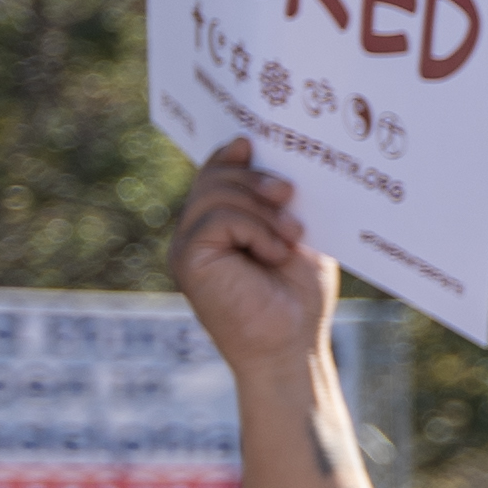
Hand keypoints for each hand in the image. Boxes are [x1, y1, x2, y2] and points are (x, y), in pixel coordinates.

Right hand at [164, 142, 336, 380]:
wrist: (292, 347)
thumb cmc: (299, 298)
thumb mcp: (297, 236)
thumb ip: (280, 202)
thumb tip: (276, 157)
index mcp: (221, 224)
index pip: (216, 174)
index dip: (231, 153)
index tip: (254, 140)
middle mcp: (198, 232)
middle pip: (214, 176)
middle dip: (254, 176)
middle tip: (290, 193)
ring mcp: (188, 245)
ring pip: (216, 192)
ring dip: (262, 206)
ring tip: (292, 233)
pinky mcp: (188, 259)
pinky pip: (218, 218)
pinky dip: (255, 229)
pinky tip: (276, 253)